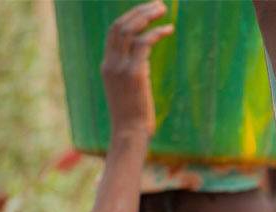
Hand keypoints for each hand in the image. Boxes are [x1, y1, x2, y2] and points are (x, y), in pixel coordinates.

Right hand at [100, 1, 173, 138]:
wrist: (129, 133)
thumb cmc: (132, 119)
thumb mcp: (127, 93)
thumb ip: (131, 76)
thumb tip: (142, 68)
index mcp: (106, 66)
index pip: (113, 32)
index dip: (129, 18)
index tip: (146, 13)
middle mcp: (110, 63)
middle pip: (120, 25)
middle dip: (139, 11)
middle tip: (158, 5)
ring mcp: (120, 67)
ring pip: (130, 29)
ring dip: (147, 16)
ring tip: (163, 9)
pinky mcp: (134, 73)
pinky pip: (144, 43)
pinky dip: (156, 32)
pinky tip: (169, 30)